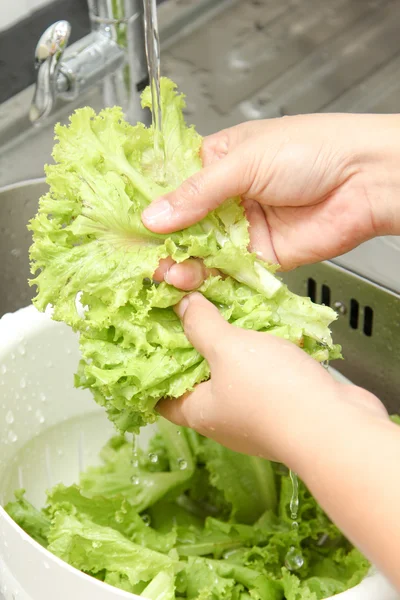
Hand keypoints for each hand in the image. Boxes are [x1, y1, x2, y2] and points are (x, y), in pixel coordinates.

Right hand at [146, 114, 399, 286]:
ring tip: (163, 269)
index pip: (171, 185)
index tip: (125, 223)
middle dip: (160, 240)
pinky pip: (226, 270)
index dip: (148, 204)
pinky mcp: (259, 257)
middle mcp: (227, 197)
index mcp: (218, 161)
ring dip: (180, 261)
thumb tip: (155, 216)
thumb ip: (198, 194)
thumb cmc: (314, 149)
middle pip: (182, 223)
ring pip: (200, 250)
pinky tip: (188, 278)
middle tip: (140, 255)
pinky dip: (206, 277)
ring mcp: (242, 228)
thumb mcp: (244, 161)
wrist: (365, 181)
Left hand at [157, 293, 386, 466]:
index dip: (152, 372)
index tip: (151, 344)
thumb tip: (182, 307)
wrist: (335, 426)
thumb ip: (202, 325)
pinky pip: (266, 378)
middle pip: (199, 382)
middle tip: (193, 317)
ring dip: (234, 351)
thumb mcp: (228, 348)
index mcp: (199, 412)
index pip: (161, 398)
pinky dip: (264, 357)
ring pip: (235, 378)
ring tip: (230, 317)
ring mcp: (255, 417)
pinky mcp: (284, 409)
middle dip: (196, 350)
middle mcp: (224, 419)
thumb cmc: (272, 392)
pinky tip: (269, 333)